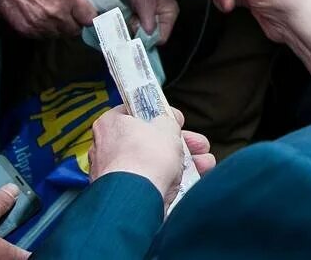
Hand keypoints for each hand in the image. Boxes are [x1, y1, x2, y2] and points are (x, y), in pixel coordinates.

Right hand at [0, 0, 97, 37]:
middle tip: (68, 16)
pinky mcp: (26, 29)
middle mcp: (57, 12)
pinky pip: (41, 36)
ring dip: (57, 28)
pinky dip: (42, 29)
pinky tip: (37, 17)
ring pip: (57, 35)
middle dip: (73, 24)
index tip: (86, 17)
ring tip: (50, 15)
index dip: (88, 18)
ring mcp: (41, 23)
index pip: (90, 19)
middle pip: (74, 30)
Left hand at [88, 106, 206, 206]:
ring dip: (182, 162)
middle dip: (179, 144)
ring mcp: (113, 174)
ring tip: (204, 163)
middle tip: (197, 144)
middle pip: (149, 142)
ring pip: (153, 164)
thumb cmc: (146, 155)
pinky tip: (192, 178)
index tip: (176, 120)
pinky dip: (170, 181)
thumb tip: (168, 122)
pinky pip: (150, 183)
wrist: (138, 196)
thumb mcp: (167, 125)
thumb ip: (168, 120)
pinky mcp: (123, 195)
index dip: (159, 115)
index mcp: (110, 124)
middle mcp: (106, 149)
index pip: (134, 114)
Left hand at [122, 0, 178, 43]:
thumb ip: (148, 22)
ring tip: (130, 16)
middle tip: (133, 20)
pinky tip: (128, 16)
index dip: (149, 38)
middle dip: (140, 31)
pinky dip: (131, 23)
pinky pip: (137, 25)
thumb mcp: (145, 3)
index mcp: (169, 13)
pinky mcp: (142, 14)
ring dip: (134, 26)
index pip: (162, 36)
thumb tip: (148, 37)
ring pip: (142, 31)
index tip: (138, 33)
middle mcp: (162, 16)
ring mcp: (152, 15)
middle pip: (152, 35)